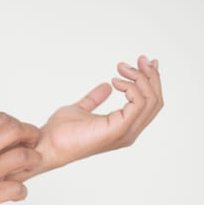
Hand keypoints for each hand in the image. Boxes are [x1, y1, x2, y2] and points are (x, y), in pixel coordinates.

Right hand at [0, 112, 41, 204]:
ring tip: (30, 166)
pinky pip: (16, 189)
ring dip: (33, 161)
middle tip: (33, 144)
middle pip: (15, 130)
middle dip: (31, 135)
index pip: (0, 119)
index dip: (16, 123)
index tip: (20, 132)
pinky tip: (16, 193)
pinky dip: (21, 191)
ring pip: (22, 158)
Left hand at [11, 55, 162, 179]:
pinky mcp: (118, 130)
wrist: (48, 145)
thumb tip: (106, 86)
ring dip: (140, 78)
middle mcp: (129, 132)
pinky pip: (138, 104)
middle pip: (155, 101)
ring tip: (121, 68)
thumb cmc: (60, 133)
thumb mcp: (81, 109)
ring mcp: (125, 132)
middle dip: (151, 76)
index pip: (149, 104)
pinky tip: (115, 81)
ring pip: (151, 101)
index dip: (151, 81)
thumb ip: (94, 99)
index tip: (141, 62)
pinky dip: (131, 87)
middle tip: (139, 59)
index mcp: (123, 128)